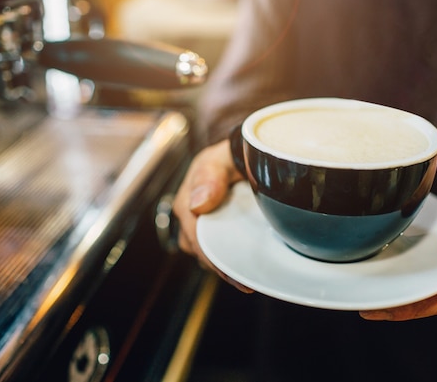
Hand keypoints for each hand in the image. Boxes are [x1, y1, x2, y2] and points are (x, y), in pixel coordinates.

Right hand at [173, 140, 252, 291]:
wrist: (245, 154)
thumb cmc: (233, 154)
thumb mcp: (221, 158)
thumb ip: (211, 175)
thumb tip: (198, 204)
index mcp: (188, 199)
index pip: (194, 235)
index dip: (210, 255)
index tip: (231, 270)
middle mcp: (191, 215)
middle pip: (199, 249)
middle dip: (218, 267)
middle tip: (244, 282)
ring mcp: (204, 223)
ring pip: (206, 253)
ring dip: (224, 268)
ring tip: (246, 281)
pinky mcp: (216, 228)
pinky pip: (217, 250)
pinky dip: (230, 262)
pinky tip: (247, 271)